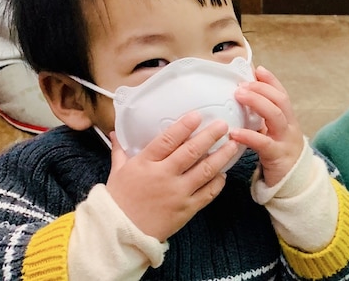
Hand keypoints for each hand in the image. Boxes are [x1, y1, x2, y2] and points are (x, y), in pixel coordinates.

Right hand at [105, 113, 239, 241]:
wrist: (120, 234)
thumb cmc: (118, 201)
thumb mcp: (118, 172)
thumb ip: (121, 150)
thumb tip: (115, 133)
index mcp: (146, 163)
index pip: (168, 140)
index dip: (184, 126)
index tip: (197, 115)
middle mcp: (164, 176)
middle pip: (191, 152)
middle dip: (210, 136)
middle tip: (223, 125)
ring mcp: (177, 193)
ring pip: (205, 170)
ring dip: (221, 156)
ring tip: (233, 145)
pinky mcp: (187, 209)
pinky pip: (208, 193)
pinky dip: (218, 182)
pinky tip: (223, 173)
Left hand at [230, 66, 303, 186]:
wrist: (293, 183)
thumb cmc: (278, 155)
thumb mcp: (272, 134)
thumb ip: (262, 119)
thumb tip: (242, 101)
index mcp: (287, 119)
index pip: (281, 94)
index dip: (271, 80)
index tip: (257, 69)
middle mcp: (289, 126)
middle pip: (280, 101)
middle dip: (261, 89)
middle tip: (242, 84)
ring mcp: (285, 140)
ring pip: (276, 116)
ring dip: (257, 102)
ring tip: (239, 96)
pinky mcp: (277, 156)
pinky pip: (264, 143)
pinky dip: (249, 136)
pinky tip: (234, 133)